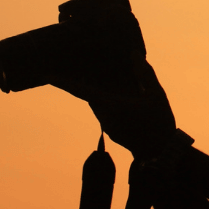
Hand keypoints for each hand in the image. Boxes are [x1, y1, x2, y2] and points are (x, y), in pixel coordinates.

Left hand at [53, 58, 175, 158]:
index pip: (81, 91)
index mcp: (112, 106)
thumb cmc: (160, 122)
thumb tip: (133, 54)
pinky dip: (106, 102)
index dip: (62, 82)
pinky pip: (104, 112)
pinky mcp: (112, 132)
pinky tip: (119, 97)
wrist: (162, 153)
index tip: (46, 74)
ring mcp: (107, 126)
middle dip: (84, 81)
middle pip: (89, 95)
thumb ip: (144, 73)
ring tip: (103, 77)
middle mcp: (105, 116)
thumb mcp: (157, 95)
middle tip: (82, 65)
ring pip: (97, 104)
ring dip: (97, 92)